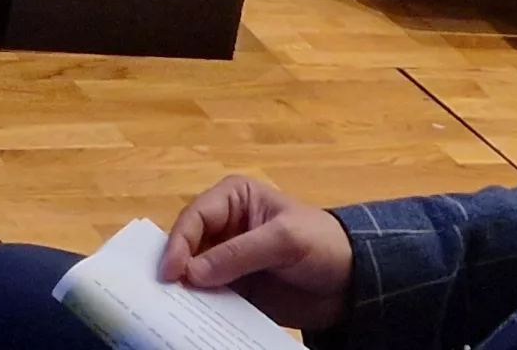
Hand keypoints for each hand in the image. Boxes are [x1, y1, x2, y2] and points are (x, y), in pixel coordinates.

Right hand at [156, 176, 353, 331]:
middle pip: (187, 246)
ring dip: (185, 290)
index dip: (179, 243)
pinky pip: (210, 296)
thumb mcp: (284, 241)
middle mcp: (224, 226)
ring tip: (173, 308)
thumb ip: (238, 254)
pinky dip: (201, 307)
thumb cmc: (323, 244)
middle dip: (176, 267)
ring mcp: (228, 260)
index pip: (195, 217)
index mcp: (233, 198)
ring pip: (193, 273)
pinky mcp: (236, 288)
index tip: (171, 273)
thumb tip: (192, 273)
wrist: (353, 283)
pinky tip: (194, 318)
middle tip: (163, 292)